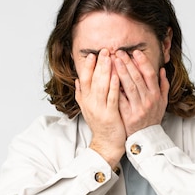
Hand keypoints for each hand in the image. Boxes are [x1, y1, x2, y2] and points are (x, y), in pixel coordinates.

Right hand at [75, 49, 125, 167]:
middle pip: (92, 79)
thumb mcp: (88, 108)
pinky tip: (117, 75)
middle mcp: (90, 103)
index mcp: (85, 100)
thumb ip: (82, 94)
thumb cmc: (101, 125)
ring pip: (101, 86)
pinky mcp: (110, 115)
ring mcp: (99, 109)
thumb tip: (77, 80)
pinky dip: (113, 86)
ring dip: (105, 71)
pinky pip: (111, 98)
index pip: (84, 79)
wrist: (106, 144)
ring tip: (110, 57)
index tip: (93, 54)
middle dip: (98, 64)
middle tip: (104, 50)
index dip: (88, 66)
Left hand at [114, 49, 169, 136]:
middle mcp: (148, 100)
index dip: (142, 62)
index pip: (150, 74)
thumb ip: (163, 85)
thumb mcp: (163, 102)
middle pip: (138, 78)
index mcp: (156, 95)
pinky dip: (115, 89)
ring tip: (113, 61)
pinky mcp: (128, 116)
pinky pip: (121, 100)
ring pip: (129, 86)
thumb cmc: (152, 118)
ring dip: (121, 72)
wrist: (146, 138)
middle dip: (128, 63)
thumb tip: (161, 70)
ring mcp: (138, 108)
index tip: (134, 52)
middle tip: (119, 52)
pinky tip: (109, 79)